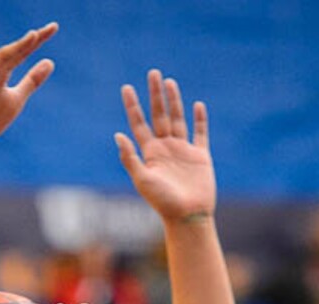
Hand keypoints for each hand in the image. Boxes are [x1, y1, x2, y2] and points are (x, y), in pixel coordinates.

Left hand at [116, 69, 214, 220]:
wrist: (187, 216)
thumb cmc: (163, 202)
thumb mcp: (142, 179)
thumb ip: (130, 157)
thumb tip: (117, 135)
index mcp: (150, 154)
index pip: (139, 124)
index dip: (132, 106)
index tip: (126, 87)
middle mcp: (165, 149)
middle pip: (159, 115)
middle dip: (155, 95)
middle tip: (153, 72)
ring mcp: (183, 151)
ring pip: (178, 119)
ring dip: (174, 101)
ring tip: (170, 82)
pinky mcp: (201, 157)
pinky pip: (200, 134)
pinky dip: (200, 120)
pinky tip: (198, 105)